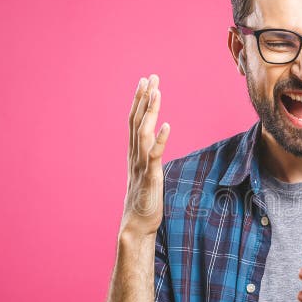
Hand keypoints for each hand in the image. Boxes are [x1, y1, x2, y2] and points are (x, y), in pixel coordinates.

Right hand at [120, 74, 170, 236]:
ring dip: (151, 111)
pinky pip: (154, 155)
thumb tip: (155, 146)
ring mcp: (141, 165)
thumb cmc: (144, 201)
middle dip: (144, 98)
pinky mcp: (150, 177)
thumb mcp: (146, 174)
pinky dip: (160, 140)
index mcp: (134, 153)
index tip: (144, 82)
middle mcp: (135, 155)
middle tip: (150, 77)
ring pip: (143, 132)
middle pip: (136, 120)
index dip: (139, 101)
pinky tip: (168, 126)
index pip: (134, 120)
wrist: (136, 224)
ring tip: (157, 92)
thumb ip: (149, 158)